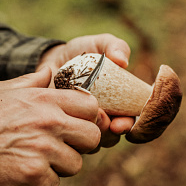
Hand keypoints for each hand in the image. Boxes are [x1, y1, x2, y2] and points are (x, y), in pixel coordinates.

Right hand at [0, 67, 100, 185]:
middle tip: (62, 146)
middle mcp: (50, 122)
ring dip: (59, 166)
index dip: (87, 118)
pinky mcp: (33, 174)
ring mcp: (43, 150)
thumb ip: (34, 81)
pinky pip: (54, 183)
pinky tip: (25, 172)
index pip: (92, 108)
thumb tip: (50, 71)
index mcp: (46, 99)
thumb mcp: (6, 89)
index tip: (75, 125)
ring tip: (37, 159)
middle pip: (92, 138)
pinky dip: (41, 182)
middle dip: (80, 144)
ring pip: (75, 164)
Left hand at [37, 34, 134, 150]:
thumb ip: (114, 46)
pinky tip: (66, 123)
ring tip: (84, 120)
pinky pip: (74, 140)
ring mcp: (87, 125)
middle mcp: (108, 117)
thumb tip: (123, 61)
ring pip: (95, 141)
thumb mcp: (98, 45)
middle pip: (116, 135)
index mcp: (122, 101)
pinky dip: (72, 134)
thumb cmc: (81, 53)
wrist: (51, 61)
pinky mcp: (68, 129)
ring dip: (94, 135)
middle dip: (113, 133)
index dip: (133, 126)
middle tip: (107, 125)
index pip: (134, 119)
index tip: (122, 122)